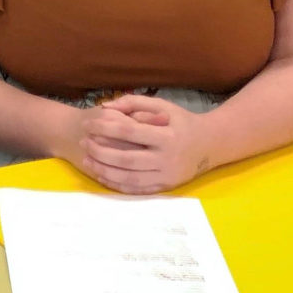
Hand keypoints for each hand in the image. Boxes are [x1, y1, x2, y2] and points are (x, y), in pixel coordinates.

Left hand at [71, 95, 215, 194]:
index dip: (104, 127)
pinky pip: (137, 189)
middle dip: (100, 151)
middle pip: (125, 158)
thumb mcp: (162, 106)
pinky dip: (117, 184)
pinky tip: (102, 175)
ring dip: (104, 170)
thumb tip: (105, 106)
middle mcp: (167, 158)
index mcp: (166, 136)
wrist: (210, 145)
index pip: (128, 131)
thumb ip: (133, 103)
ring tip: (86, 159)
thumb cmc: (181, 122)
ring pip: (129, 177)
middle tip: (83, 143)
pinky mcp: (166, 187)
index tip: (87, 124)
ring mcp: (166, 176)